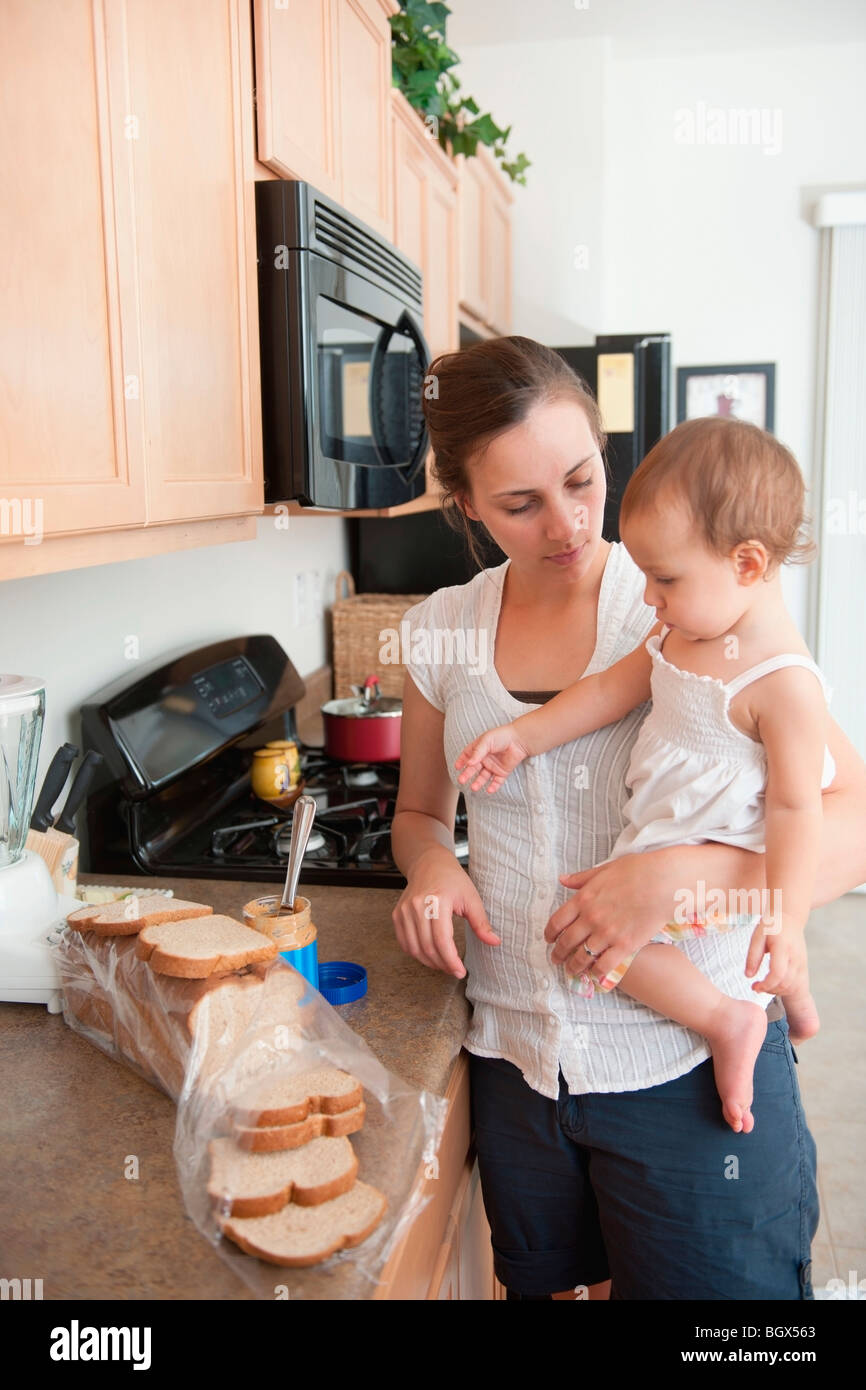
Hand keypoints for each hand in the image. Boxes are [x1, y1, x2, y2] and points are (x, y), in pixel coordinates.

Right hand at [392, 846, 500, 978]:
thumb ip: (481, 922)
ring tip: (444, 964)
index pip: (442, 941)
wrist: (429, 863)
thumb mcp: (471, 897)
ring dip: (429, 962)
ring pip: (414, 949)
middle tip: (455, 970)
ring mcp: (404, 911)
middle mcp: (417, 907)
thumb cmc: (451, 879)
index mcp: (437, 901)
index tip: (460, 971)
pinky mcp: (397, 915)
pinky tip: (429, 955)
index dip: (451, 961)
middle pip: (428, 948)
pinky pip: (404, 942)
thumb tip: (494, 942)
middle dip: (442, 965)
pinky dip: (416, 953)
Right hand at [455, 723, 531, 793]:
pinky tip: (489, 790)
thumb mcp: (486, 741)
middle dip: (467, 775)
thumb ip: (477, 752)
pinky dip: (493, 787)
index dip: (461, 761)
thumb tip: (469, 763)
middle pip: (473, 768)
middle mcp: (485, 758)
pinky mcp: (502, 772)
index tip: (457, 767)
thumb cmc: (502, 736)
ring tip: (474, 787)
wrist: (519, 740)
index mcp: (479, 749)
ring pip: (483, 777)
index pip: (467, 756)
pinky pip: (496, 781)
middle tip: (461, 780)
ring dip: (478, 782)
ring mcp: (493, 766)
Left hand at [547, 850, 680, 987]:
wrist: (663, 882)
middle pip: (566, 942)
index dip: (549, 934)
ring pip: (582, 957)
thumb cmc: (637, 871)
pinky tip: (594, 974)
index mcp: (583, 899)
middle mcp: (591, 918)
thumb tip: (563, 880)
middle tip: (556, 959)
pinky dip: (595, 972)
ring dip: (573, 966)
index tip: (549, 940)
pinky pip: (603, 965)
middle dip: (558, 954)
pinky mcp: (624, 946)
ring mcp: (607, 933)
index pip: (557, 922)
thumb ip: (582, 878)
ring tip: (572, 970)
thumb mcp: (604, 870)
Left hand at [745, 919, 808, 995]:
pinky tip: (774, 983)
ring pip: (792, 987)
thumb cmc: (771, 926)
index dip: (766, 985)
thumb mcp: (757, 937)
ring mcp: (801, 963)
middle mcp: (795, 957)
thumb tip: (748, 976)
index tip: (754, 986)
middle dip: (769, 990)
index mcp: (783, 948)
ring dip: (776, 991)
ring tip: (764, 984)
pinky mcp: (803, 966)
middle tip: (756, 986)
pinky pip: (797, 984)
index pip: (778, 974)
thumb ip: (753, 956)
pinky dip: (784, 989)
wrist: (790, 917)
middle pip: (785, 983)